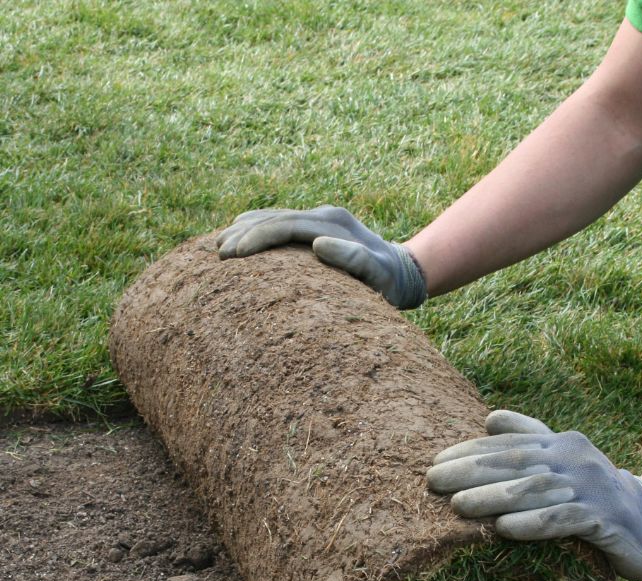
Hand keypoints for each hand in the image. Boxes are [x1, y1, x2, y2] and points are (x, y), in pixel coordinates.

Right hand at [216, 205, 426, 309]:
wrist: (404, 271)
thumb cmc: (389, 282)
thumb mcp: (378, 275)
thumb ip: (354, 260)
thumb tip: (318, 245)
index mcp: (332, 224)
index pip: (285, 226)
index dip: (257, 238)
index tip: (234, 255)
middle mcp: (323, 216)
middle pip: (274, 218)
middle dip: (243, 234)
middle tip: (216, 252)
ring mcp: (320, 218)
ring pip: (274, 217)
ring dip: (245, 229)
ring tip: (217, 243)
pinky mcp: (317, 227)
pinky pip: (280, 222)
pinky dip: (257, 227)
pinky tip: (238, 232)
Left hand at [426, 410, 641, 580]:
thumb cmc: (591, 489)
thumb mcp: (562, 458)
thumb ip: (528, 437)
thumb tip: (490, 418)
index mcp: (559, 443)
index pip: (507, 445)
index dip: (469, 452)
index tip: (435, 463)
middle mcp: (573, 460)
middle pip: (515, 464)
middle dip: (470, 472)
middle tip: (433, 482)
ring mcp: (590, 489)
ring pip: (534, 491)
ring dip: (493, 498)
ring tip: (458, 507)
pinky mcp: (603, 520)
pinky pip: (563, 521)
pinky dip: (532, 524)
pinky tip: (505, 528)